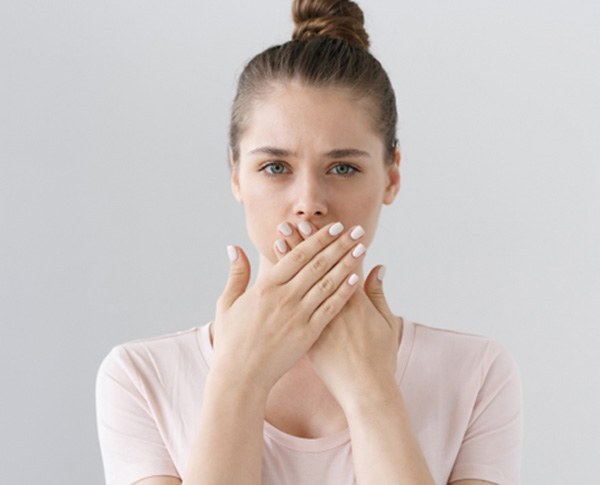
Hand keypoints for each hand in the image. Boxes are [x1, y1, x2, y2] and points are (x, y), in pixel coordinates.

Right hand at [211, 222, 367, 394]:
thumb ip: (236, 274)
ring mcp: (297, 316)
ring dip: (346, 263)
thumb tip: (234, 247)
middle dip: (339, 244)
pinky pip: (329, 308)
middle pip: (318, 264)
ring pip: (327, 283)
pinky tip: (356, 278)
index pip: (298, 255)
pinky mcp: (307, 334)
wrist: (240, 376)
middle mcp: (284, 297)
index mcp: (266, 287)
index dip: (318, 239)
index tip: (334, 226)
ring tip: (361, 248)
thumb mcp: (227, 304)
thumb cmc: (232, 341)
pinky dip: (343, 292)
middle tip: (357, 230)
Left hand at [273, 221, 401, 407]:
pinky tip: (272, 278)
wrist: (366, 390)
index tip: (315, 225)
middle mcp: (333, 307)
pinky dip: (283, 292)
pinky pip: (292, 309)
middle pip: (314, 269)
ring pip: (299, 286)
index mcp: (355, 301)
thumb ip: (379, 294)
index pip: (337, 263)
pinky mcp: (307, 336)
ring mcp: (318, 322)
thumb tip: (378, 268)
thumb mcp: (387, 323)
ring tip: (277, 242)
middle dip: (301, 245)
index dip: (325, 243)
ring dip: (288, 262)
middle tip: (288, 224)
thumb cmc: (379, 357)